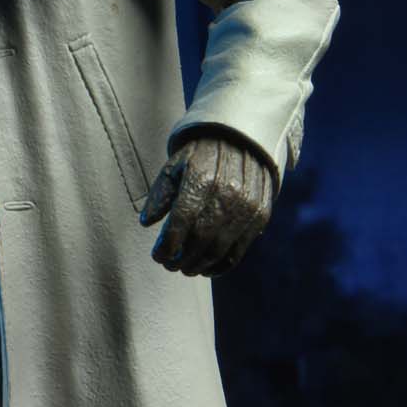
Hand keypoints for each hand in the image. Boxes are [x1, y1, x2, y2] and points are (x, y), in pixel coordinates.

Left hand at [140, 131, 273, 277]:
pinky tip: (207, 268)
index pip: (181, 222)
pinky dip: (222, 264)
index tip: (157, 256)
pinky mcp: (260, 215)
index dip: (167, 245)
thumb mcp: (175, 165)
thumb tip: (146, 223)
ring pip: (220, 249)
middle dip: (181, 259)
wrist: (242, 138)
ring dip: (199, 265)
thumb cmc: (200, 154)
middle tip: (169, 265)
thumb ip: (160, 193)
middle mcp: (227, 193)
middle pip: (200, 239)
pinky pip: (240, 249)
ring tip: (186, 268)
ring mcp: (246, 206)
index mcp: (201, 177)